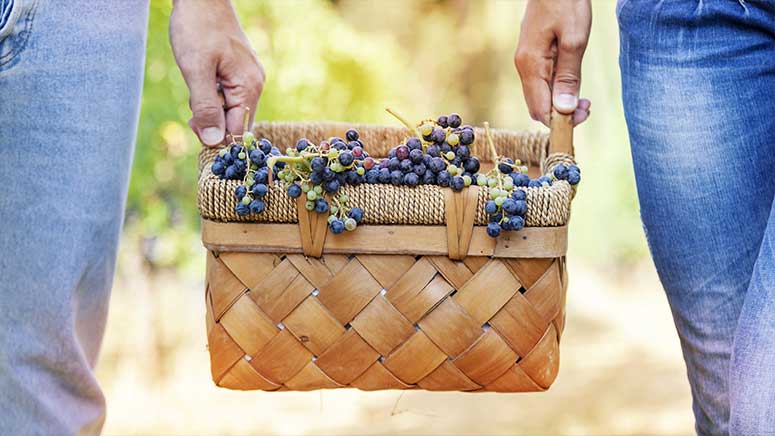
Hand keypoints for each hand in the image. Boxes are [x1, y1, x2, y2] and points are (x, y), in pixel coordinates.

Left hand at [170, 0, 264, 146]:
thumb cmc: (197, 28)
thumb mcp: (196, 69)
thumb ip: (205, 107)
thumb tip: (214, 141)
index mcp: (249, 88)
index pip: (236, 132)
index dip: (213, 135)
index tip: (191, 122)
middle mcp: (255, 86)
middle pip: (235, 124)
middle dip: (211, 121)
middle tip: (192, 103)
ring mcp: (250, 79)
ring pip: (230, 111)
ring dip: (210, 108)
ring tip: (197, 84)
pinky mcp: (241, 73)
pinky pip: (229, 97)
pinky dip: (213, 96)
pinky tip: (203, 80)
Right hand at [515, 0, 591, 126]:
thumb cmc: (566, 3)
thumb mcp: (575, 39)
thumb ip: (568, 76)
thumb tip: (563, 110)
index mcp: (531, 65)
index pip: (540, 109)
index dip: (560, 120)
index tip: (584, 114)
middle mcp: (523, 67)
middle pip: (537, 107)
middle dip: (561, 115)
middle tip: (587, 106)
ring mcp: (526, 62)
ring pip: (539, 97)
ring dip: (559, 103)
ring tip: (584, 98)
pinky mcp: (532, 56)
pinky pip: (541, 84)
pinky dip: (556, 91)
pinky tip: (572, 84)